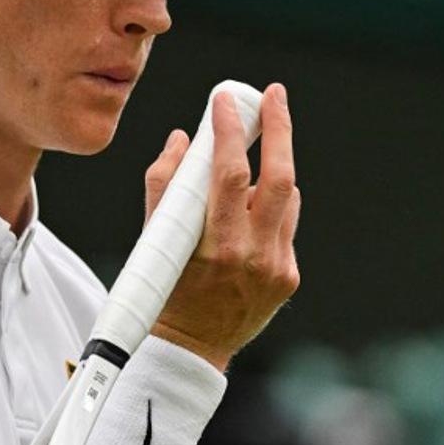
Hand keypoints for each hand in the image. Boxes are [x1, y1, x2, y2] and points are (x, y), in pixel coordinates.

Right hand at [144, 83, 300, 371]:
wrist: (189, 349)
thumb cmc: (164, 289)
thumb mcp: (153, 238)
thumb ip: (163, 185)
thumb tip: (182, 139)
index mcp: (216, 246)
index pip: (231, 174)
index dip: (229, 131)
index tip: (224, 100)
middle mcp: (254, 257)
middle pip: (281, 178)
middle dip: (279, 129)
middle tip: (274, 95)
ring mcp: (277, 268)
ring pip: (287, 198)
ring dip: (272, 168)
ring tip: (252, 155)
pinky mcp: (289, 277)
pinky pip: (286, 224)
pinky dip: (272, 206)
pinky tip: (254, 206)